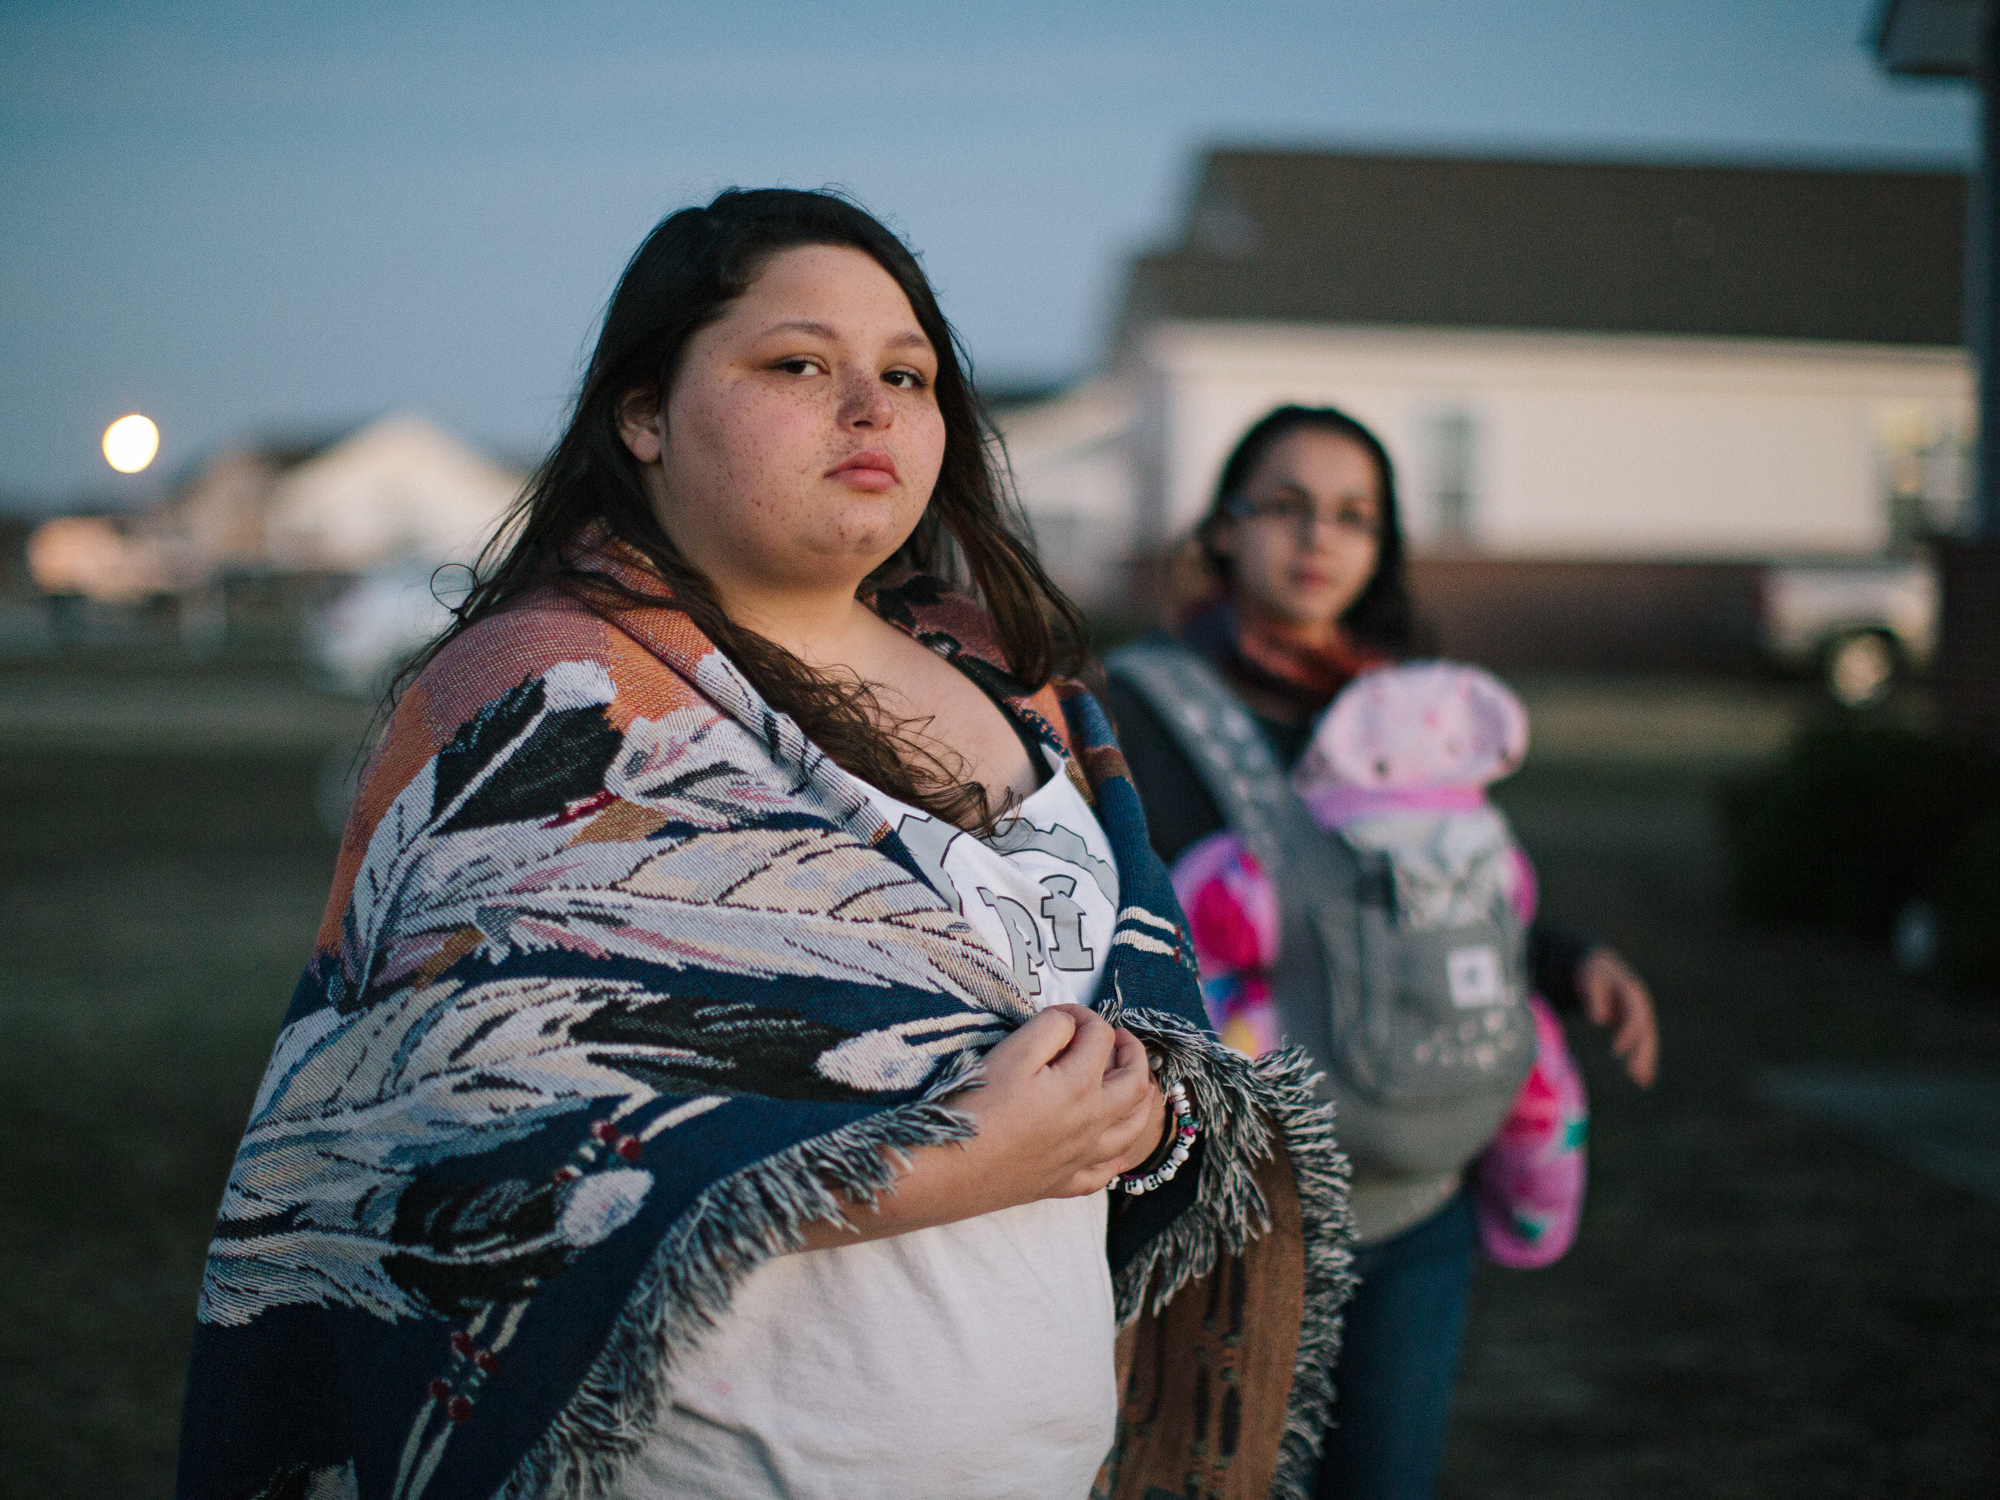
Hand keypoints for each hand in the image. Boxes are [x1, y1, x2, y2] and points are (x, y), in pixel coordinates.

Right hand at [957, 1004, 1163, 1200]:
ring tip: (1139, 1086)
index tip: (1064, 1014)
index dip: (1085, 1016)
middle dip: (1133, 1054)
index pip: (1101, 1038)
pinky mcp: (1061, 1184)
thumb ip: (1049, 1028)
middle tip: (1120, 1039)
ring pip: (1131, 1131)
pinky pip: (1104, 1174)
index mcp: (1080, 1086)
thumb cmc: (977, 1108)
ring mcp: (1080, 1157)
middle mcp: (1092, 1123)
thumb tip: (1070, 1023)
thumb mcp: (1010, 1052)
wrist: (949, 1170)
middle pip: (1134, 1084)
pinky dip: (1116, 1157)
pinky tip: (1114, 1150)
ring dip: (1141, 1103)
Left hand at [1576, 946, 1657, 1087]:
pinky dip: (1643, 1059)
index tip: (1616, 1050)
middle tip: (1635, 1075)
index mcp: (1632, 992)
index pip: (1635, 1015)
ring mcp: (1641, 1014)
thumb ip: (1595, 998)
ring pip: (1648, 1040)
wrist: (1600, 964)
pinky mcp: (1635, 1023)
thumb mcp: (1592, 978)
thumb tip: (1599, 1020)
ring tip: (1642, 1082)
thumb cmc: (1593, 971)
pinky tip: (1642, 1078)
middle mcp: (1641, 1004)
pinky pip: (1642, 1043)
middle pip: (1646, 1031)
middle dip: (1642, 1052)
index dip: (1628, 1033)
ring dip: (1646, 1060)